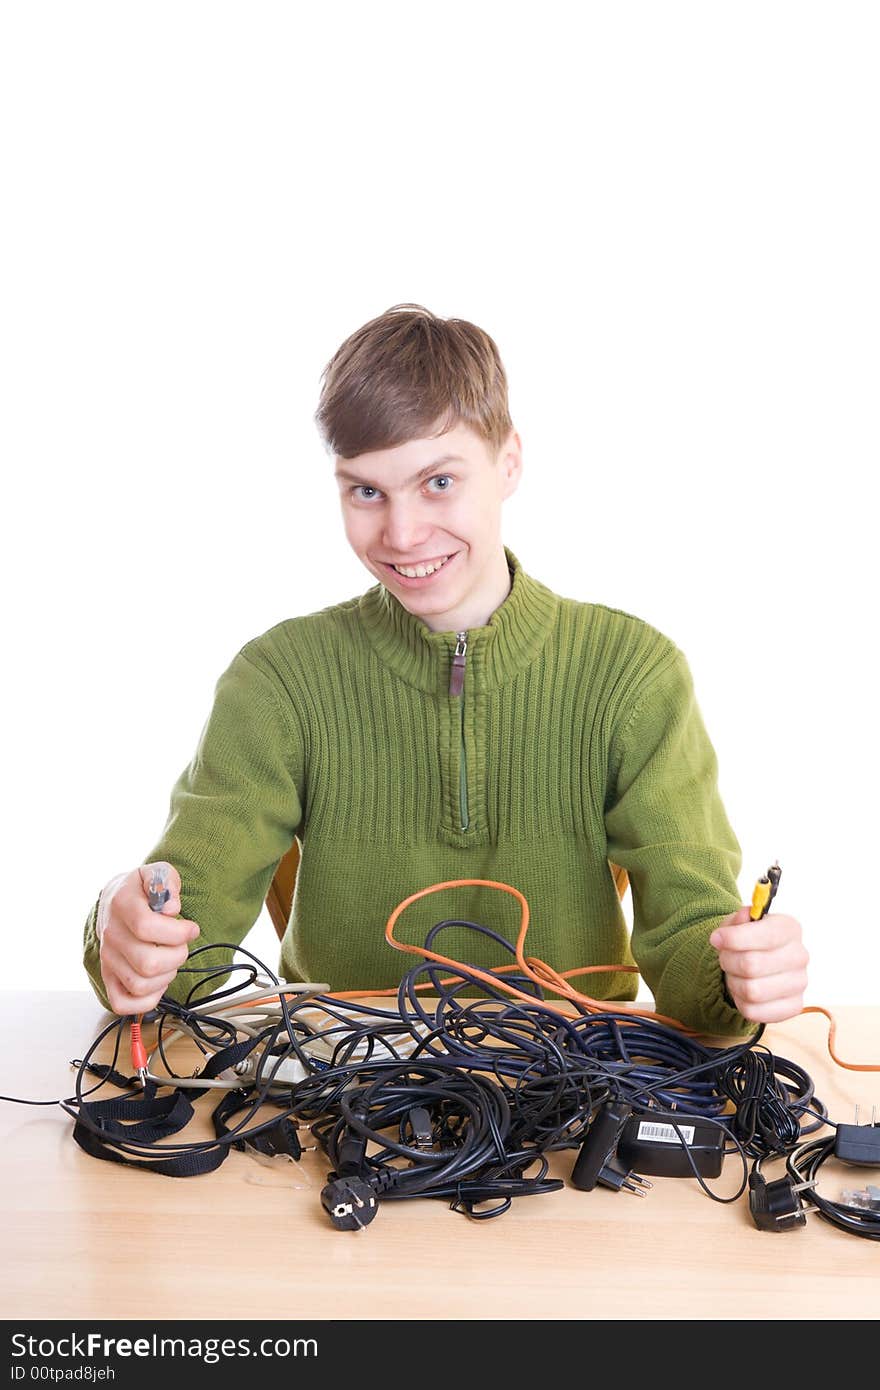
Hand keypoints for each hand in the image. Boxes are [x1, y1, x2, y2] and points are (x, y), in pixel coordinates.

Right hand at [96, 862, 199, 1015]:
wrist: (116, 901)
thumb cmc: (141, 890)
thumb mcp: (157, 872)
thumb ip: (167, 881)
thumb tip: (171, 907)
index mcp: (122, 905)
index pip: (147, 927)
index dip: (178, 932)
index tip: (192, 928)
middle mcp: (111, 934)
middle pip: (148, 962)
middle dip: (177, 955)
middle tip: (181, 945)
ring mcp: (108, 959)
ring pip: (140, 985)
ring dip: (166, 977)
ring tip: (169, 960)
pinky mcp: (108, 977)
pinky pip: (122, 1004)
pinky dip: (147, 1000)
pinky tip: (158, 981)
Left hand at [709, 906, 807, 1022]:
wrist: (756, 963)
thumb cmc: (747, 940)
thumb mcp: (738, 923)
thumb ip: (736, 921)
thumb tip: (732, 928)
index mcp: (789, 928)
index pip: (766, 936)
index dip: (734, 938)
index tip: (716, 939)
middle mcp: (799, 955)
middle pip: (752, 965)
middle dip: (728, 961)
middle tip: (725, 958)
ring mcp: (799, 983)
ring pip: (752, 991)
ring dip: (734, 983)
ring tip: (735, 974)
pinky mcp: (793, 1006)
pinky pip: (754, 1011)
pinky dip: (740, 1002)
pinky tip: (744, 990)